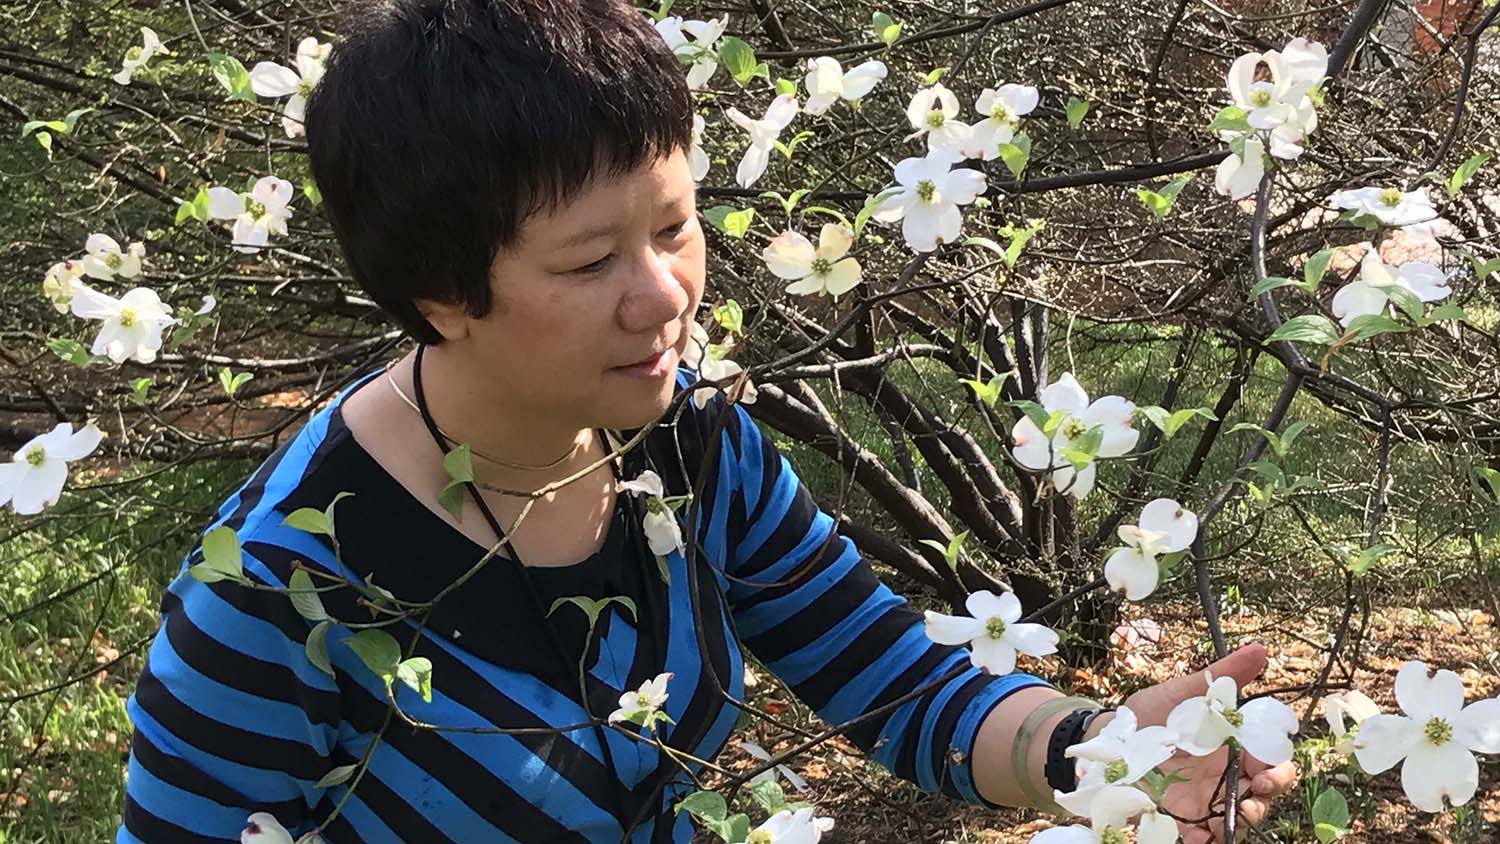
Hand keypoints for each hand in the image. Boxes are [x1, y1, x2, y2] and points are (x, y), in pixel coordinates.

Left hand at [1113, 643, 1298, 842]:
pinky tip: (1204, 839)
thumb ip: (1220, 676)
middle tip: (1257, 789)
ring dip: (1245, 818)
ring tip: (1235, 815)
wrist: (1108, 741)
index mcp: (1233, 745)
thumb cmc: (1149, 714)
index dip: (1278, 763)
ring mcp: (1207, 800)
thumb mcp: (1183, 692)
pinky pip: (1206, 838)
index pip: (1270, 757)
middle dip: (1269, 792)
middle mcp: (1226, 775)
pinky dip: (1211, 841)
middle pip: (1264, 790)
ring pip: (1240, 816)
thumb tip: (1260, 649)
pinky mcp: (1185, 820)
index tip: (1269, 765)